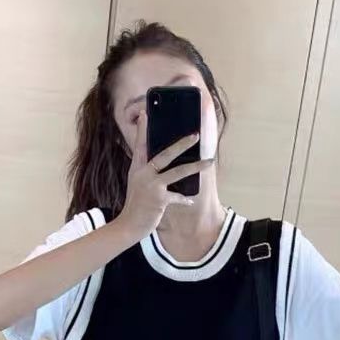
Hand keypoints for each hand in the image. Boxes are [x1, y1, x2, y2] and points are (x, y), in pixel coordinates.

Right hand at [117, 110, 213, 239]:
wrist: (129, 225)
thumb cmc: (136, 203)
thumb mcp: (138, 183)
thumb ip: (147, 170)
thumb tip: (163, 160)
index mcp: (137, 168)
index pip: (140, 145)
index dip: (143, 129)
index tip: (146, 114)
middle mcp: (143, 174)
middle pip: (164, 154)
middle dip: (182, 144)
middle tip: (195, 135)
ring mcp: (152, 186)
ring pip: (177, 172)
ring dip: (195, 166)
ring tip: (209, 161)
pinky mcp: (159, 199)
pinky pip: (177, 197)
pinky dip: (184, 199)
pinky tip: (190, 201)